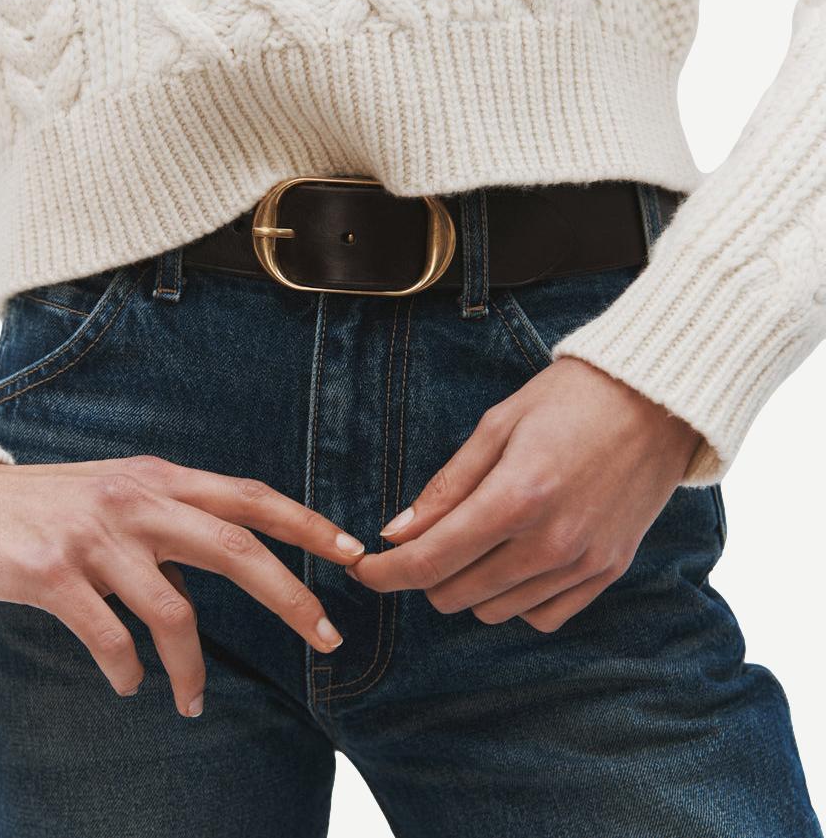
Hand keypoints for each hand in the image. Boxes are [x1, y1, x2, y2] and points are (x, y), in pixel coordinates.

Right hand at [0, 456, 364, 715]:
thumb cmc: (53, 504)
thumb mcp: (122, 490)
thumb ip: (176, 512)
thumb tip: (231, 549)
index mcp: (161, 480)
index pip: (250, 498)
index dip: (305, 524)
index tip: (352, 552)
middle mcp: (138, 501)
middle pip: (234, 549)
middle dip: (289, 596)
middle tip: (328, 637)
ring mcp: (97, 538)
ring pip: (172, 611)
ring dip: (192, 669)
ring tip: (193, 703)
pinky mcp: (53, 574)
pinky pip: (109, 638)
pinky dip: (127, 671)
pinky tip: (129, 685)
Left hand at [347, 356, 700, 631]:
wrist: (655, 402)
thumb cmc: (567, 401)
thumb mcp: (495, 427)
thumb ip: (445, 487)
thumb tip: (396, 534)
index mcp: (515, 497)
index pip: (429, 562)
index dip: (384, 573)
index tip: (364, 569)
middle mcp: (551, 542)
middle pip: (456, 595)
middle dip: (424, 574)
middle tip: (424, 541)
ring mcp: (584, 563)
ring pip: (495, 612)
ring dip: (468, 587)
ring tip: (474, 543)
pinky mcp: (609, 571)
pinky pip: (544, 617)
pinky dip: (516, 600)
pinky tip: (513, 562)